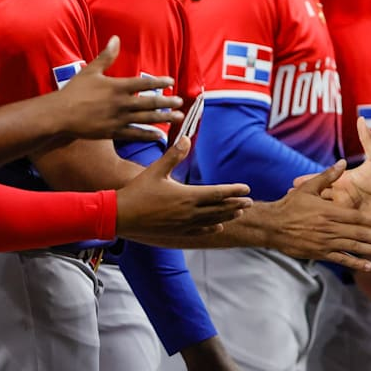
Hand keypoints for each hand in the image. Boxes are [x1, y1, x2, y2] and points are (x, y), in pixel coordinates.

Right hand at [57, 36, 184, 142]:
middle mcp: (121, 103)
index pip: (144, 83)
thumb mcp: (91, 70)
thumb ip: (106, 56)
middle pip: (149, 102)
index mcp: (117, 86)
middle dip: (167, 102)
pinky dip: (148, 134)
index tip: (171, 82)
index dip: (159, 82)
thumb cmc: (74, 91)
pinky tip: (160, 134)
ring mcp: (118, 119)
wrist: (60, 114)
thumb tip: (115, 38)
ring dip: (163, 117)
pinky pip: (134, 134)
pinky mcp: (113, 132)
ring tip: (178, 117)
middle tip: (180, 102)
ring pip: (146, 119)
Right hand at [115, 137, 251, 241]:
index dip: (234, 190)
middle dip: (236, 204)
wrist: (120, 216)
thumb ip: (173, 155)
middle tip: (250, 202)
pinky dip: (210, 228)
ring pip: (212, 220)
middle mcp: (189, 212)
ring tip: (239, 213)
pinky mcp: (176, 232)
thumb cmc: (137, 192)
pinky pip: (198, 231)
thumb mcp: (155, 170)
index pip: (218, 193)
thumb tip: (187, 138)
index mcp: (187, 196)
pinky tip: (217, 227)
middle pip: (219, 208)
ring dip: (227, 216)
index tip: (247, 188)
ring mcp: (183, 224)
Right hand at [262, 161, 370, 270]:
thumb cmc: (290, 205)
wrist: (271, 225)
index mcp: (330, 212)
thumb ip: (328, 176)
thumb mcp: (308, 188)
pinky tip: (368, 266)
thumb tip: (343, 162)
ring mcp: (325, 243)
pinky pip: (340, 259)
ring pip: (353, 248)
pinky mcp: (319, 253)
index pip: (357, 218)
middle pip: (359, 234)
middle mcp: (330, 229)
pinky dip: (354, 263)